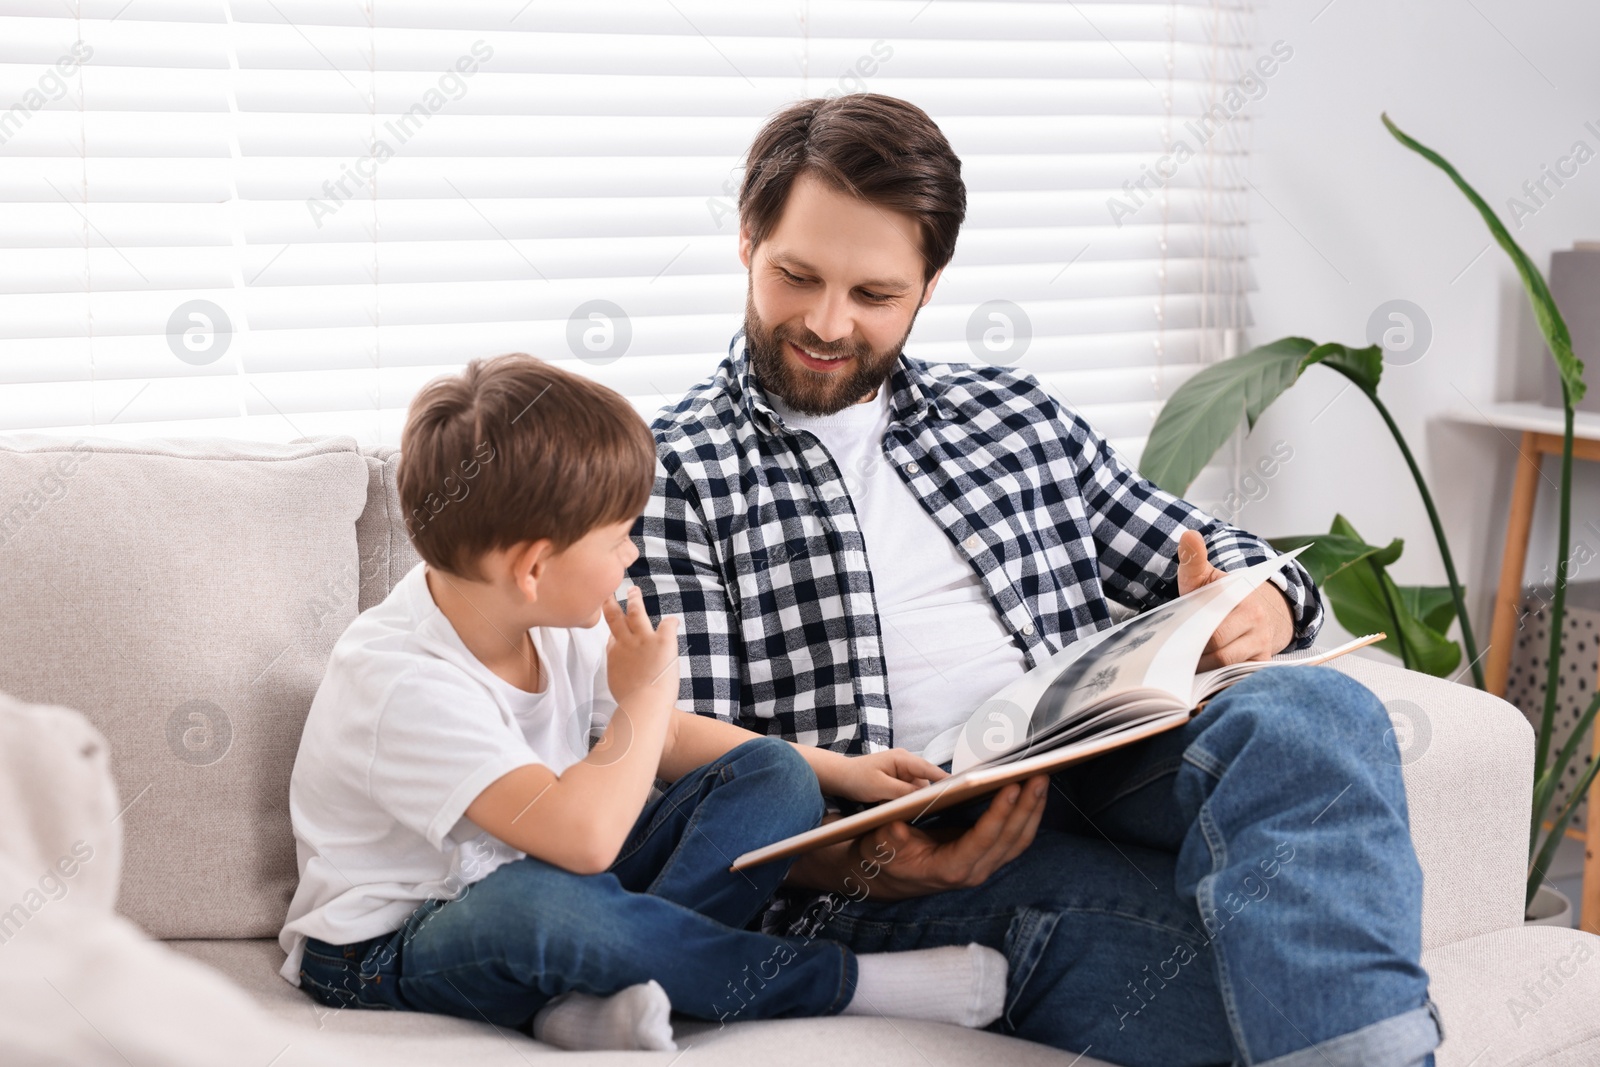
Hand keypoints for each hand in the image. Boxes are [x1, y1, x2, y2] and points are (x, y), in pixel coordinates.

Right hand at [601, 585, 680, 706]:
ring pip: (636, 612)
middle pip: (615, 617)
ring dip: (635, 600)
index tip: (613, 621)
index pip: (612, 636)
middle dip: (611, 603)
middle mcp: (625, 643)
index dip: (614, 629)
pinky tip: (673, 620)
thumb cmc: (631, 702)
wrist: (643, 704)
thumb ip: (618, 672)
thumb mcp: (617, 684)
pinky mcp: (662, 641)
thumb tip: (621, 672)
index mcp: (615, 655)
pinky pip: (667, 624)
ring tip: (633, 590)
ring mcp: (643, 639)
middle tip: (608, 593)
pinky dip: (671, 621)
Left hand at [820, 748, 948, 803]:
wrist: (841, 777)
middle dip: (930, 795)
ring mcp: (903, 772)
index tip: (961, 789)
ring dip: (916, 801)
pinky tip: (903, 809)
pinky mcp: (899, 781)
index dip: (946, 780)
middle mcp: (906, 763)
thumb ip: (902, 791)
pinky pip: (910, 793)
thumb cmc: (856, 778)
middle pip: (927, 781)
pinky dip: (908, 801)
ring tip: (913, 811)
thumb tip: (923, 796)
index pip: (930, 769)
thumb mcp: (879, 787)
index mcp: (903, 759)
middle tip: (935, 810)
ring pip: (919, 789)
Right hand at [837, 775, 1049, 901]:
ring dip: (1033, 809)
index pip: (982, 841)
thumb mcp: (880, 843)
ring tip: (1042, 778)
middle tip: (1039, 774)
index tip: (1011, 787)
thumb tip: (896, 826)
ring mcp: (985, 866)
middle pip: (1010, 839)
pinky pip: (1016, 838)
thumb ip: (889, 837)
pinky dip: (1028, 815)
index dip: (999, 815)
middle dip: (1027, 806)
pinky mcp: (989, 857)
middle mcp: (973, 872)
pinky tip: (1034, 793)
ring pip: (1019, 840)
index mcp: (949, 868)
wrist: (891, 874)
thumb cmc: (885, 855)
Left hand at [1177, 529, 1294, 670]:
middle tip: (1170, 658)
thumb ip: (1193, 561)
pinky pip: (1237, 676)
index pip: (1212, 625)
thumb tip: (1188, 535)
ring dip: (1202, 669)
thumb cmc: (1218, 595)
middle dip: (1193, 655)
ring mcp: (1262, 645)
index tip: (1172, 641)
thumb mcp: (1205, 577)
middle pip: (1218, 649)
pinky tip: (1200, 680)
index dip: (1190, 635)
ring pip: (1226, 664)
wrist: (1253, 610)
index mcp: (1242, 600)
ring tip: (1181, 668)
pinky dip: (1218, 681)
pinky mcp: (1261, 663)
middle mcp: (1257, 623)